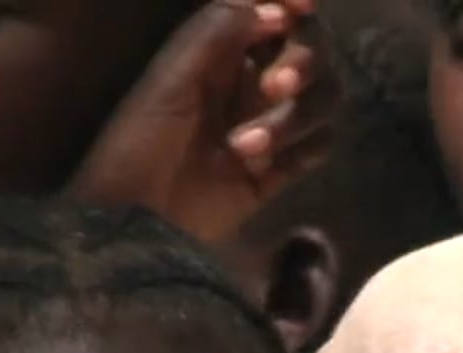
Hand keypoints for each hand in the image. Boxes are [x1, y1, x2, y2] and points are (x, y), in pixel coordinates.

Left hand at [69, 0, 337, 244]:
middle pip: (314, 49)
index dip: (295, 3)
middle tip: (276, 86)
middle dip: (303, 61)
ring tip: (245, 146)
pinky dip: (302, 149)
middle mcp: (252, 78)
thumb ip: (219, 32)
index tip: (303, 7)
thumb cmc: (141, 144)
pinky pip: (321, 144)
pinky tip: (261, 168)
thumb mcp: (171, 80)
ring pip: (324, 96)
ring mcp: (270, 121)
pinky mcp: (279, 167)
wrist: (138, 221)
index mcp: (222, 49)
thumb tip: (277, 7)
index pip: (276, 10)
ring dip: (295, 117)